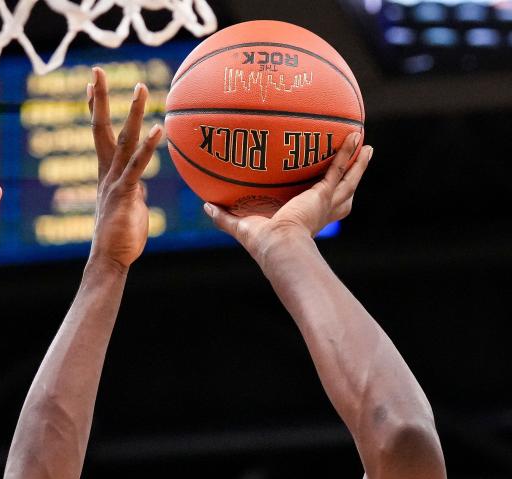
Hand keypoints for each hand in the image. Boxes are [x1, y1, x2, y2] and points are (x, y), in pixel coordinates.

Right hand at [88, 68, 162, 271]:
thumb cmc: (121, 239)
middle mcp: (107, 173)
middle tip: (97, 70)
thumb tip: (141, 186)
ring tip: (140, 87)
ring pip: (123, 141)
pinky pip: (137, 166)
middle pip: (100, 128)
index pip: (100, 135)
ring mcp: (114, 183)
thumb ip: (135, 192)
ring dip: (132, 114)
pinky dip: (148, 148)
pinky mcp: (124, 195)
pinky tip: (157, 130)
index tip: (91, 85)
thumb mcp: (131, 208)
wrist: (110, 261)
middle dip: (99, 99)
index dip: (95, 108)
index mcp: (107, 174)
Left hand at [205, 133, 372, 271]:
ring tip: (367, 148)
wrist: (277, 248)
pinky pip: (338, 169)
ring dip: (359, 166)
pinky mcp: (323, 195)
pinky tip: (354, 135)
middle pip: (343, 194)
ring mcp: (324, 204)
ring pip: (348, 181)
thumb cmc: (261, 244)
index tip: (325, 190)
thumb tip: (205, 206)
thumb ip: (224, 217)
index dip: (325, 199)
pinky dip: (347, 153)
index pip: (319, 208)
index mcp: (306, 221)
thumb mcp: (240, 227)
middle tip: (359, 165)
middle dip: (352, 180)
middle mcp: (320, 213)